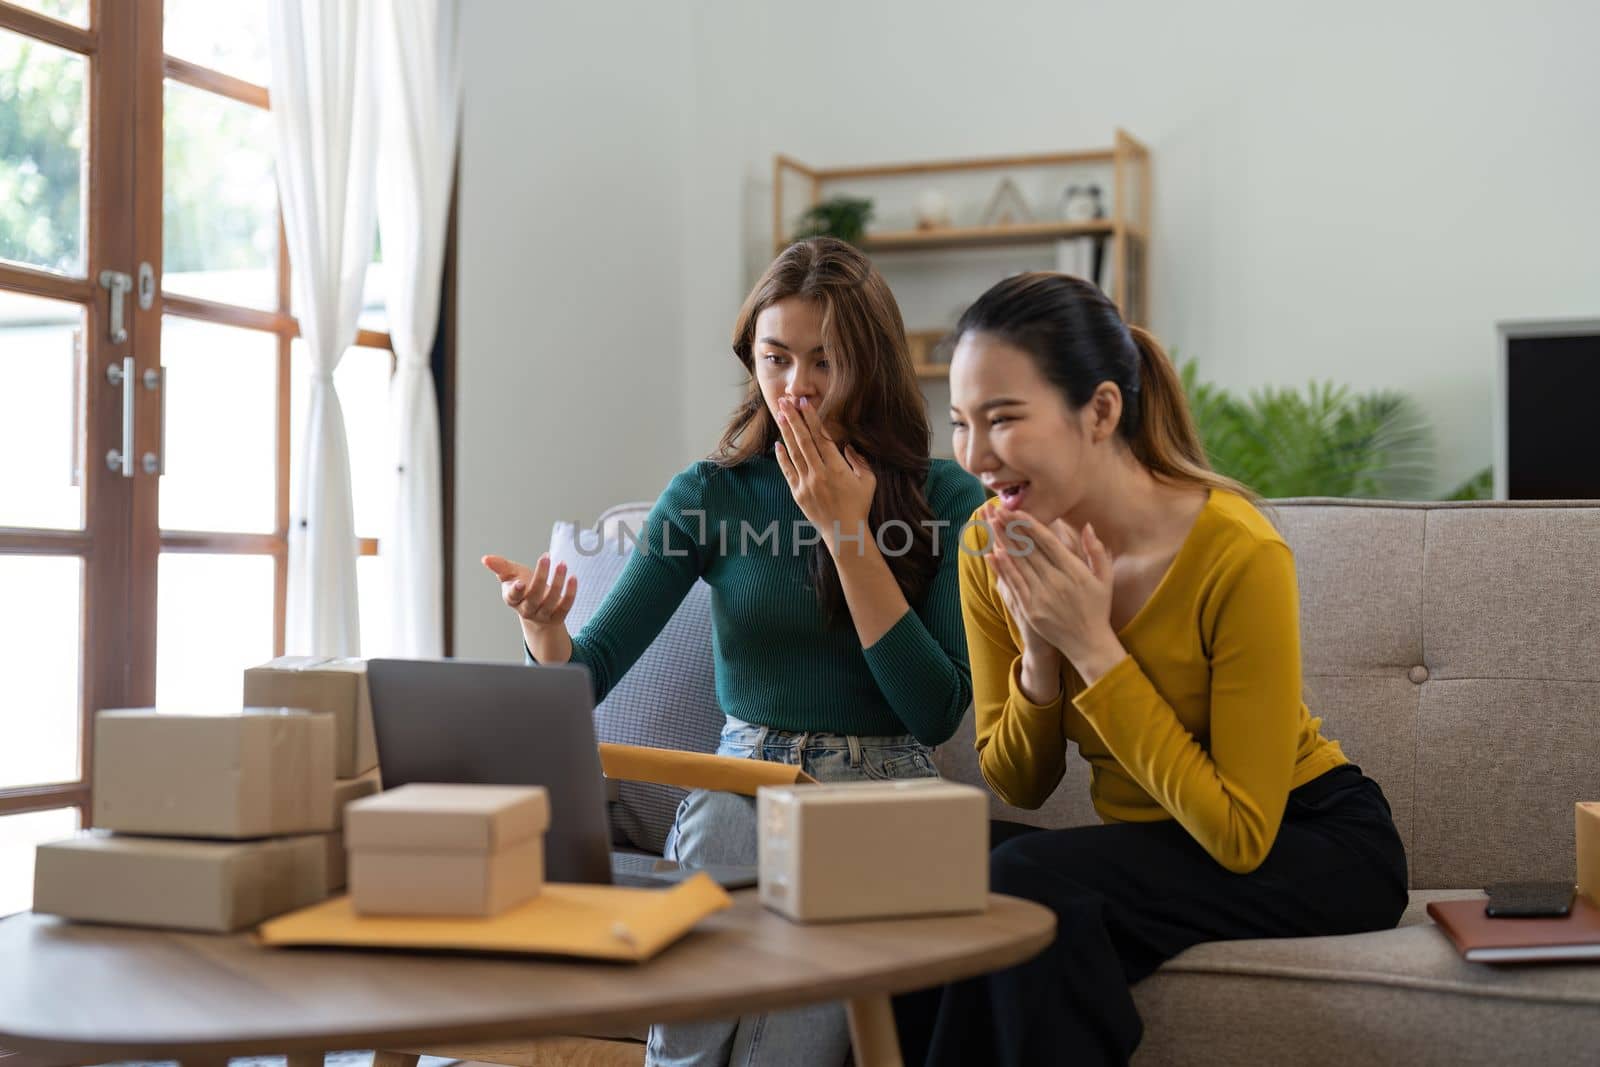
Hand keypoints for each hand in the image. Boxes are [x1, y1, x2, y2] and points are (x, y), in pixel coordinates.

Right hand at [482, 553, 576, 663]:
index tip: (520, 581)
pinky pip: (565, 606)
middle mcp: (527, 609)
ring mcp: (543, 615)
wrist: (538, 610)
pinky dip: (570, 593)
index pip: (513, 597)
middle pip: (534, 596)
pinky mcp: (557, 617)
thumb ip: (500, 566)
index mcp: (513, 599)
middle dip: (541, 576)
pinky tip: (573, 578)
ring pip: (551, 600)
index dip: (516, 591)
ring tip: (562, 564)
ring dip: (558, 581)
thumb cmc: (523, 587)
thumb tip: (485, 558)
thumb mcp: (511, 575)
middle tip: (546, 557)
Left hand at [772, 395, 876, 557]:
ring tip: (779, 414)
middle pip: (804, 440)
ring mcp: (806, 483)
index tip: (805, 403)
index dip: (812, 418)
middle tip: (784, 400)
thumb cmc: (859, 505)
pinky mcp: (798, 493)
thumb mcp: (868, 480)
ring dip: (786, 432)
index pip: (821, 437)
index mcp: (837, 467)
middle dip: (793, 418)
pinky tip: (778, 444)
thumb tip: (848, 445)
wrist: (844, 532)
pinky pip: (788, 472)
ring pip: (794, 452)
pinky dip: (782, 457)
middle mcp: (819, 473)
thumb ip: (859, 461)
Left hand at [983, 504, 1125, 682]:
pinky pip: (1014, 584)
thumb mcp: (1105, 578)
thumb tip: (1087, 526)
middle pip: (1028, 550)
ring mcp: (1041, 597)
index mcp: (1074, 572)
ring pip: (1018, 564)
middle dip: (1010, 529)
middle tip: (996, 511)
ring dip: (1003, 543)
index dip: (1030, 525)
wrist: (1088, 643)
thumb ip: (1097, 551)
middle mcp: (1056, 582)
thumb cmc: (1097, 608)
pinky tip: (993, 553)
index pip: (1048, 542)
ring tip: (990, 526)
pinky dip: (1003, 568)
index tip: (1017, 511)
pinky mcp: (1031, 609)